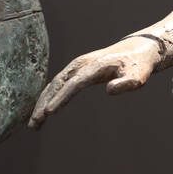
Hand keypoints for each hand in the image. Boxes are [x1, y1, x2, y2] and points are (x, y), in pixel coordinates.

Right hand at [28, 35, 161, 128]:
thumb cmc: (137, 65)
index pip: (74, 83)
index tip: (49, 112)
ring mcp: (76, 66)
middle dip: (44, 103)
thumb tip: (110, 90)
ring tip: (34, 124)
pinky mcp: (75, 71)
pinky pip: (57, 85)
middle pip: (58, 83)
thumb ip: (126, 83)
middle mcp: (81, 64)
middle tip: (35, 122)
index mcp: (95, 65)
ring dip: (42, 102)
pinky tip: (43, 112)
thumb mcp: (138, 76)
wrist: (136, 50)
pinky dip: (48, 98)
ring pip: (53, 84)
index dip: (61, 97)